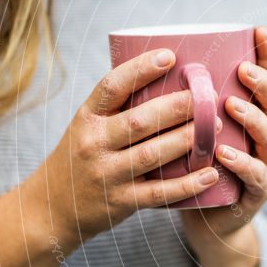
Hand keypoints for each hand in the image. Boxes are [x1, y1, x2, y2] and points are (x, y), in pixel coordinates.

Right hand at [34, 48, 219, 250]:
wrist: (51, 209)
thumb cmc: (81, 157)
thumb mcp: (88, 127)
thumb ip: (118, 108)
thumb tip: (165, 74)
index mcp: (87, 118)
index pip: (111, 87)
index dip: (140, 69)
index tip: (170, 57)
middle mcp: (94, 144)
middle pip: (139, 121)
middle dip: (177, 107)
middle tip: (207, 97)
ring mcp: (106, 175)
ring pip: (152, 155)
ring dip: (187, 140)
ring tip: (215, 127)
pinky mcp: (121, 203)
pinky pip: (159, 193)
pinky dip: (187, 184)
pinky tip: (210, 174)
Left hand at [180, 27, 266, 266]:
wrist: (206, 221)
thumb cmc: (195, 168)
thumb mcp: (193, 131)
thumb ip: (185, 104)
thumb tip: (151, 60)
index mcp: (252, 115)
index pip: (264, 79)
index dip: (265, 55)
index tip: (256, 30)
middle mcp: (264, 137)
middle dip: (262, 84)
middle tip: (242, 70)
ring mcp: (265, 164)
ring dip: (253, 119)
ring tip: (231, 106)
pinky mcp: (257, 194)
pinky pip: (257, 177)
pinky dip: (243, 164)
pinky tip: (226, 153)